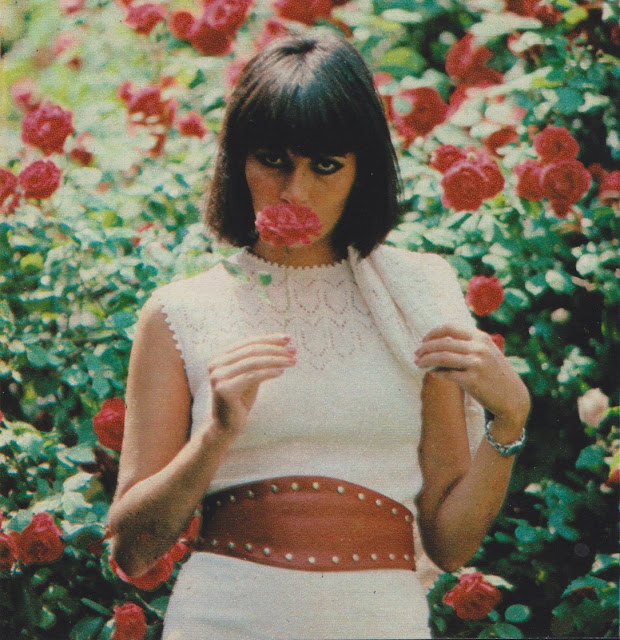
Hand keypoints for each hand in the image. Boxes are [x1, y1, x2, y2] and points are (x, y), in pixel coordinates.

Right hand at [207, 334, 295, 434]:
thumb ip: (259, 360)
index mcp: (220, 356)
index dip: (269, 339)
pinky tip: (281, 372)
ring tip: (292, 361)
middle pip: (251, 350)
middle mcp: (216, 364)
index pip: (248, 342)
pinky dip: (269, 372)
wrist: (227, 425)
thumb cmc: (241, 399)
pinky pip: (252, 376)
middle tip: (294, 350)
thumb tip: (284, 343)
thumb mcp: (250, 375)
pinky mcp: (224, 389)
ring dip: (276, 360)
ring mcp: (218, 376)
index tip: (288, 338)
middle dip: (275, 349)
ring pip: (253, 362)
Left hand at [414, 325, 529, 431]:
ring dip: (426, 360)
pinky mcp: (472, 380)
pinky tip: (433, 373)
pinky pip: (447, 374)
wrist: (513, 397)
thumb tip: (437, 343)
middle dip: (425, 348)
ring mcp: (476, 364)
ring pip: (441, 358)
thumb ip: (467, 345)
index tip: (424, 340)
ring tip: (418, 364)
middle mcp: (479, 348)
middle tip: (416, 354)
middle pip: (442, 343)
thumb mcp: (486, 353)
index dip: (433, 333)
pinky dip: (437, 373)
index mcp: (481, 337)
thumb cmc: (496, 374)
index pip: (450, 328)